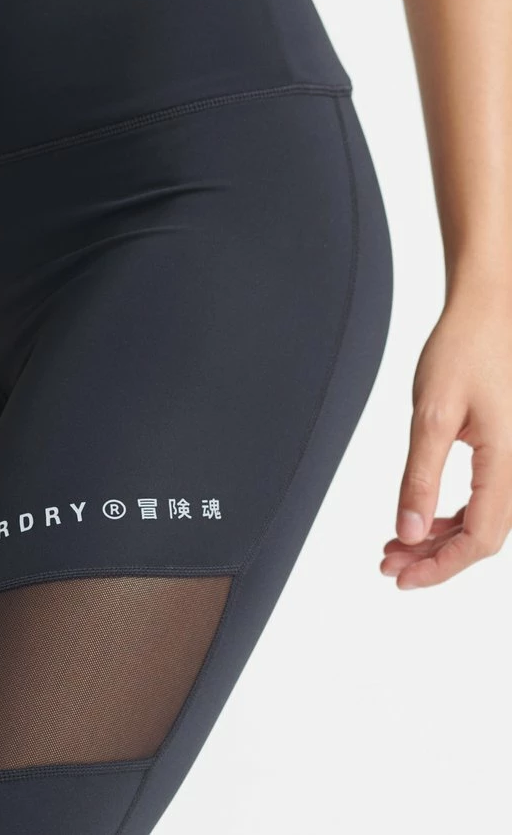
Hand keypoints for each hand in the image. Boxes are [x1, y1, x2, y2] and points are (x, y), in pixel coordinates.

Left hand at [381, 289, 511, 588]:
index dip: (440, 567)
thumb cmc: (464, 350)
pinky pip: (484, 498)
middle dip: (433, 557)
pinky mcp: (505, 450)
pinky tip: (421, 519)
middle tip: (388, 563)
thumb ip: (419, 477)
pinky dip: (450, 516)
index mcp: (507, 462)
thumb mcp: (431, 414)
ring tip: (395, 545)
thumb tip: (408, 531)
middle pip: (482, 537)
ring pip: (482, 520)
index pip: (481, 539)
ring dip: (439, 539)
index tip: (401, 576)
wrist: (490, 310)